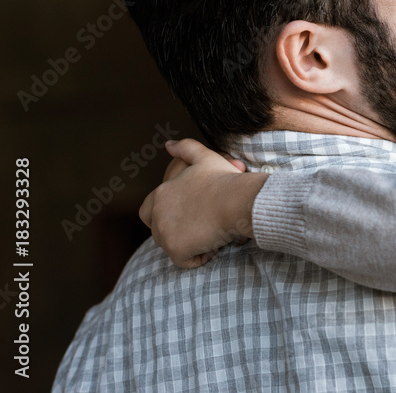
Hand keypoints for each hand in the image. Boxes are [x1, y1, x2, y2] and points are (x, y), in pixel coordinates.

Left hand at [140, 139, 265, 267]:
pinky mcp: (175, 249)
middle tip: (205, 224)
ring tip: (213, 230)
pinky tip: (215, 242)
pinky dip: (200, 256)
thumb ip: (185, 148)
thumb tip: (168, 144)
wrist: (237, 200)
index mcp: (159, 194)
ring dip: (192, 243)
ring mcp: (163, 233)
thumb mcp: (205, 157)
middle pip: (162, 232)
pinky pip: (186, 261)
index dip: (170, 216)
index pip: (149, 212)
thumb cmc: (225, 179)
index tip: (194, 213)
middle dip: (180, 232)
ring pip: (174, 247)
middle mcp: (156, 213)